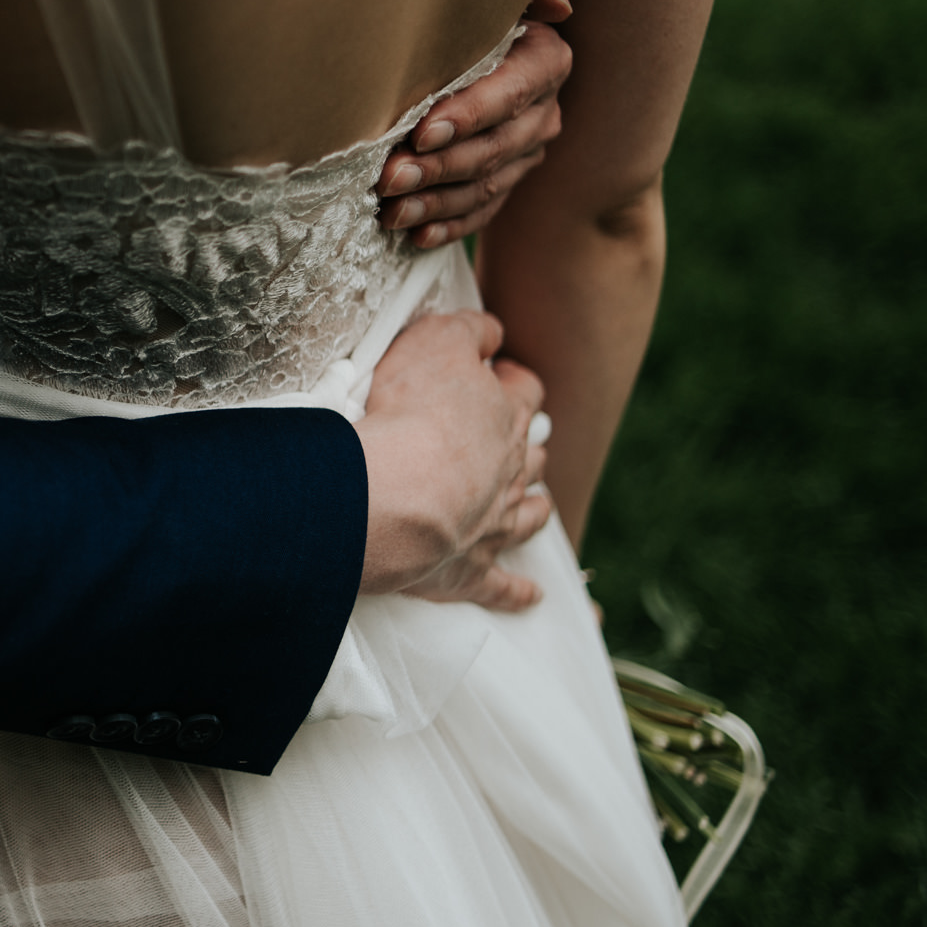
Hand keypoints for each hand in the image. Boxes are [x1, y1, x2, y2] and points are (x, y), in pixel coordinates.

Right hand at [354, 311, 551, 610]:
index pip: (525, 390)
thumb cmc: (409, 414)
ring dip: (532, 507)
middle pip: (531, 454)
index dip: (514, 380)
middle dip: (525, 444)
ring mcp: (494, 524)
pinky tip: (531, 597)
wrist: (393, 496)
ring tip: (534, 504)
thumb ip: (468, 329)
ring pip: (529, 514)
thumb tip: (491, 330)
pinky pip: (503, 587)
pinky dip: (518, 592)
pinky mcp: (470, 570)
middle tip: (513, 438)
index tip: (500, 375)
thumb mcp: (435, 342)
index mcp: (502, 415)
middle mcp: (509, 471)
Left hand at [377, 0, 572, 248]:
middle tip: (388, 178)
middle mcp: (544, 111)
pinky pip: (481, 213)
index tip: (421, 131)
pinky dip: (447, 226)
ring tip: (389, 210)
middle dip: (437, 167)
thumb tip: (556, 5)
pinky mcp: (508, 182)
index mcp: (544, 61)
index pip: (507, 94)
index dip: (467, 116)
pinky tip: (413, 234)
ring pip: (484, 186)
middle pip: (492, 148)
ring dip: (434, 202)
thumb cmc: (465, 13)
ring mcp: (528, 152)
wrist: (466, 47)